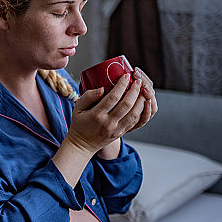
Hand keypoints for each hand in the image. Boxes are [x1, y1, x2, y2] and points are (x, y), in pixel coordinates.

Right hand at [52, 68, 156, 186]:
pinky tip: (144, 102)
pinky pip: (136, 122)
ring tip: (143, 90)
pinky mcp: (121, 132)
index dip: (121, 85)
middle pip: (127, 105)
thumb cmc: (79, 124)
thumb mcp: (77, 108)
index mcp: (96, 115)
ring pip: (134, 114)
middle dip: (135, 90)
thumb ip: (88, 96)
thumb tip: (102, 88)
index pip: (113, 98)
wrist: (82, 145)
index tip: (126, 76)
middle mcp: (108, 123)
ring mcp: (116, 129)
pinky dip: (142, 111)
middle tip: (137, 81)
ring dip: (141, 100)